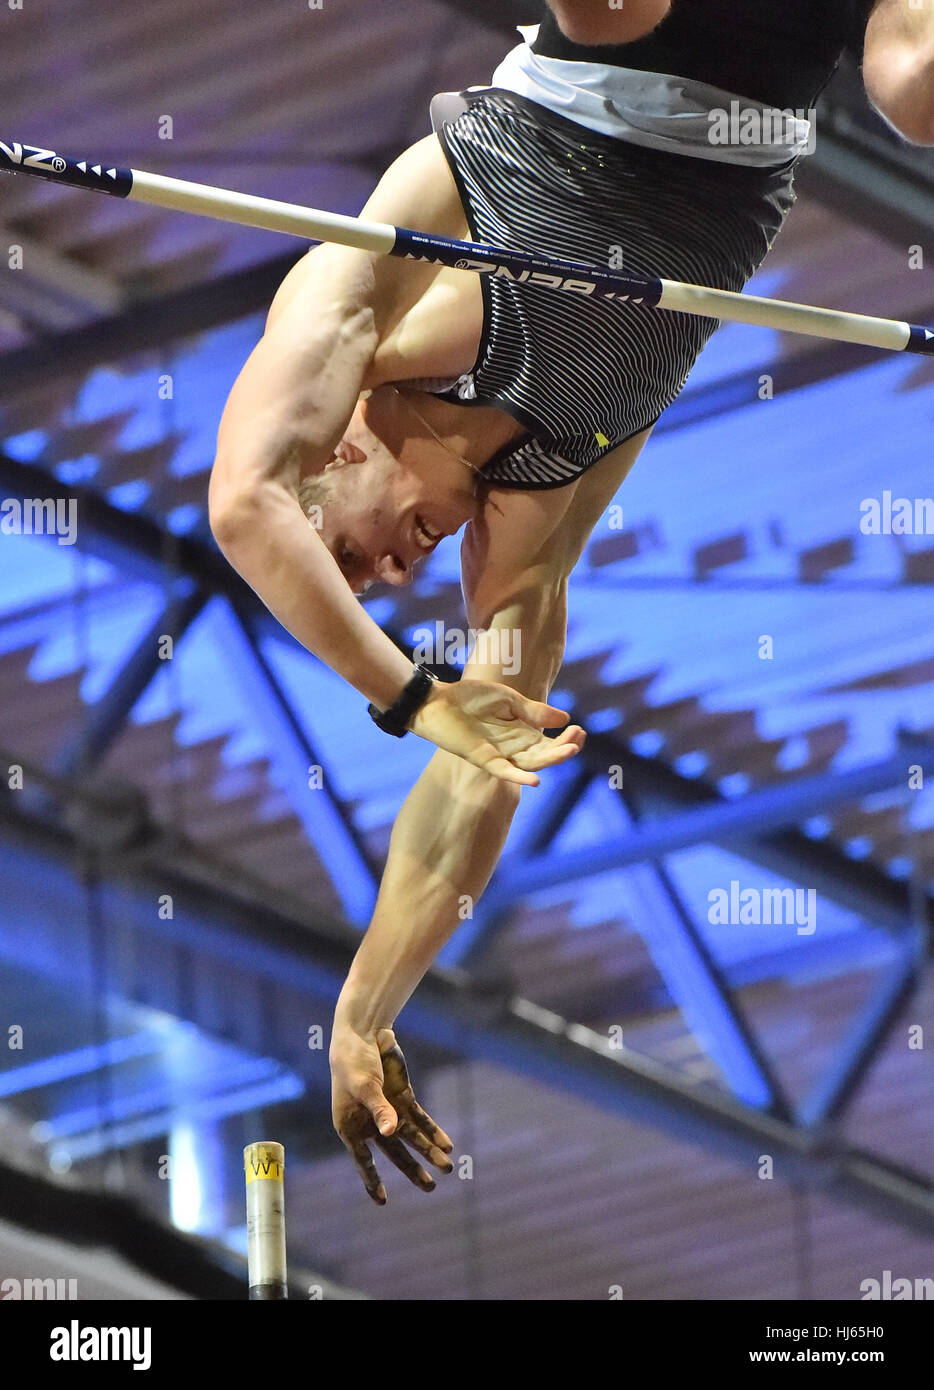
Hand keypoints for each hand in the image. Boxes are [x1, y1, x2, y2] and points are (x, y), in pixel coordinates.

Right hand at [330, 1025, 453, 1203]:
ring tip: (447, 1168)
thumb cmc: (353, 1062)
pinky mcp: (402, 1098)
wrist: (363, 1034)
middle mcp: (370, 1123)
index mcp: (350, 1125)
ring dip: (428, 1151)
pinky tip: (446, 1144)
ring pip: (412, 1138)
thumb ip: (379, 1109)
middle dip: (412, 1169)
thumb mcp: (364, 1086)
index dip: (372, 1179)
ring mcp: (389, 1111)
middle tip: (430, 1188)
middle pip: (395, 1152)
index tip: (383, 1200)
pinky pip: (421, 1119)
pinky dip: (433, 1131)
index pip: (362, 1159)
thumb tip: (391, 1133)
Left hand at [408, 678, 585, 785]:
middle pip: (544, 755)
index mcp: (521, 733)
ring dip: (550, 760)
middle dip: (563, 749)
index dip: (566, 739)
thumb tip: (565, 719)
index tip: (579, 730)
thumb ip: (534, 711)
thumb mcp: (508, 700)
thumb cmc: (470, 698)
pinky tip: (535, 781)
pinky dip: (518, 777)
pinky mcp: (482, 758)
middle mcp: (513, 748)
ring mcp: (499, 755)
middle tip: (578, 738)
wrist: (438, 702)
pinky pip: (503, 771)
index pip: (549, 743)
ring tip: (569, 751)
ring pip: (529, 764)